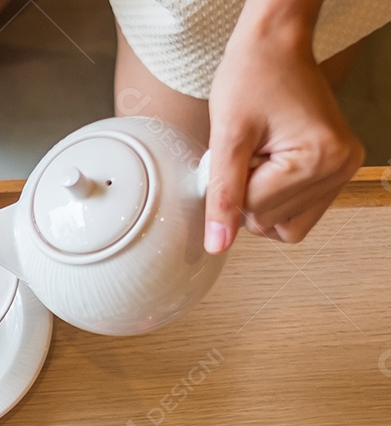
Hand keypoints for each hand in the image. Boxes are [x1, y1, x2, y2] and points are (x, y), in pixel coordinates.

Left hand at [204, 2, 363, 250]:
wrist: (276, 45)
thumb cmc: (253, 75)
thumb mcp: (227, 136)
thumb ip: (222, 195)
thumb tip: (218, 246)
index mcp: (320, 159)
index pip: (257, 213)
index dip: (234, 187)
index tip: (238, 152)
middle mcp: (339, 169)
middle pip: (271, 223)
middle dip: (249, 194)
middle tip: (249, 152)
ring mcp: (342, 173)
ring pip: (284, 225)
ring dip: (261, 200)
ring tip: (262, 157)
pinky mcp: (335, 173)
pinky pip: (296, 214)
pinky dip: (276, 199)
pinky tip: (272, 167)